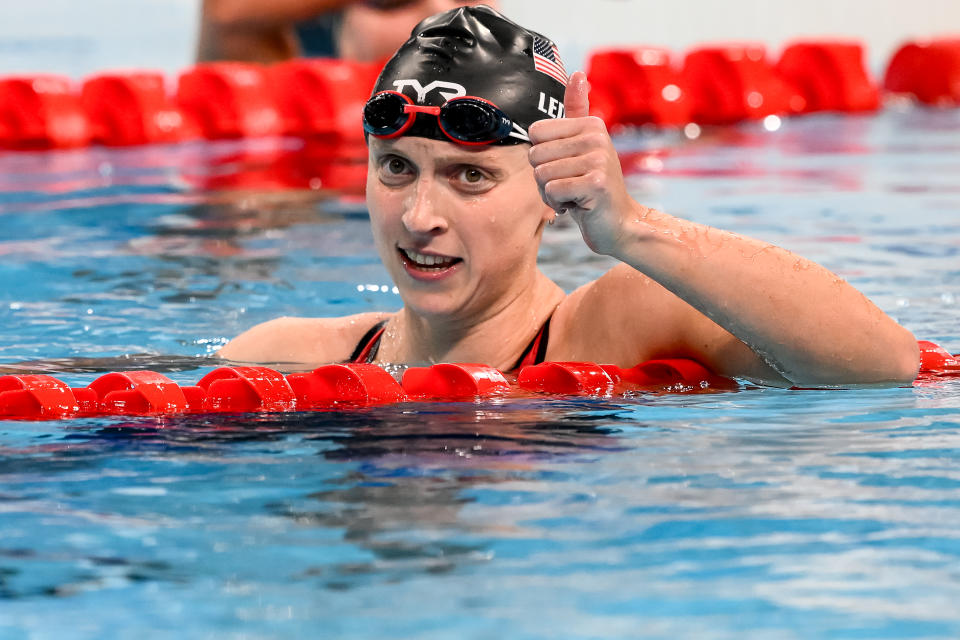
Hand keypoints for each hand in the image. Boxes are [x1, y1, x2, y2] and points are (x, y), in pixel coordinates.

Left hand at [528, 71, 639, 255]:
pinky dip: (558, 204)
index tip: (564, 166)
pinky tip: (578, 205)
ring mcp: (598, 160)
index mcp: (590, 124)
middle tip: (569, 185)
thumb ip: (577, 110)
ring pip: (541, 175)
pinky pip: (552, 191)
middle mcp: (596, 137)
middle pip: (535, 155)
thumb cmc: (593, 185)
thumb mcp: (584, 145)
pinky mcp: (595, 184)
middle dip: (544, 178)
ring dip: (550, 193)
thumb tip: (577, 73)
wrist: (618, 223)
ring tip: (573, 195)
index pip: (535, 133)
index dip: (541, 156)